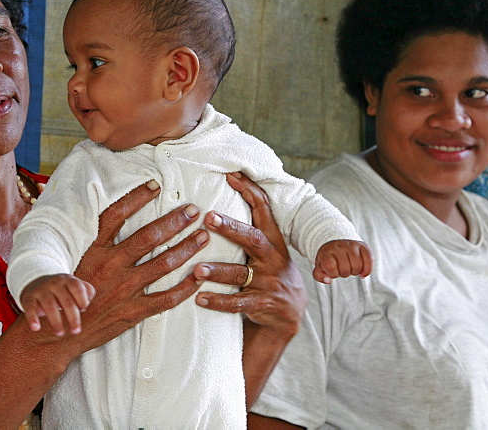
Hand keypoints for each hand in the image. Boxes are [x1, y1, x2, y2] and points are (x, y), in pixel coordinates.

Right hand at [20, 273, 94, 335]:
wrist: (35, 281)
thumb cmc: (61, 289)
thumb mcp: (74, 286)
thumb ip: (87, 291)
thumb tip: (86, 305)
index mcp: (69, 280)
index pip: (78, 288)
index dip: (82, 300)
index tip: (83, 310)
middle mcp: (55, 284)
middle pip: (66, 301)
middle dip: (73, 317)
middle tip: (76, 331)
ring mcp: (42, 291)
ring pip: (50, 305)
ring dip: (56, 322)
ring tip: (60, 333)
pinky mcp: (29, 299)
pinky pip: (30, 308)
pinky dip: (32, 318)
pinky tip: (36, 328)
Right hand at [69, 180, 208, 352]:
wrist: (61, 332)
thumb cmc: (70, 295)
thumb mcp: (78, 260)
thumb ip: (98, 241)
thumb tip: (114, 216)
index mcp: (96, 250)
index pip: (117, 215)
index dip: (137, 197)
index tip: (156, 184)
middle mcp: (112, 265)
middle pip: (149, 236)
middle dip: (175, 221)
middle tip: (193, 210)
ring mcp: (125, 289)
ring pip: (163, 264)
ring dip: (187, 248)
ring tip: (203, 235)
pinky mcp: (134, 311)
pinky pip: (166, 298)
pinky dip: (186, 287)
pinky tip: (199, 276)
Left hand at [193, 172, 306, 337]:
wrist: (290, 312)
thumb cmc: (270, 272)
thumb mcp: (268, 249)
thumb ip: (249, 229)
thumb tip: (221, 198)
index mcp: (273, 240)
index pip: (264, 210)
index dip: (249, 191)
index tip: (231, 175)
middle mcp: (272, 258)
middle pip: (253, 239)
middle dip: (231, 228)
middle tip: (209, 217)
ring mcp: (268, 282)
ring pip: (241, 273)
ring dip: (218, 270)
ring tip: (196, 269)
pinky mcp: (262, 304)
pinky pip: (237, 303)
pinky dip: (218, 301)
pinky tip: (199, 298)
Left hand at [313, 239, 372, 283]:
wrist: (336, 241)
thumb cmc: (329, 258)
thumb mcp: (320, 266)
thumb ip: (319, 276)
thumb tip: (328, 281)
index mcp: (327, 251)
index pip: (330, 266)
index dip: (332, 274)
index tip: (332, 272)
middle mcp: (339, 246)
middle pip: (345, 269)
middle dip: (344, 274)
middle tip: (342, 270)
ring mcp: (352, 245)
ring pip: (357, 266)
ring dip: (354, 272)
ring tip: (350, 269)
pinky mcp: (363, 246)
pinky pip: (369, 260)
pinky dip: (367, 270)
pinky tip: (362, 274)